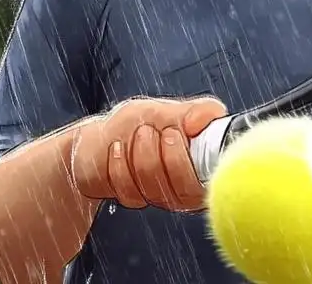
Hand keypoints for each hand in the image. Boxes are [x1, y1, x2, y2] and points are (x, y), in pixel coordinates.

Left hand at [68, 96, 225, 214]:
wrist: (96, 143)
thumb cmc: (132, 124)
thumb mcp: (160, 109)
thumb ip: (191, 111)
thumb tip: (213, 116)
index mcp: (203, 155)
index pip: (215, 173)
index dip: (190, 159)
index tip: (172, 134)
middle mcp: (190, 179)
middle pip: (187, 189)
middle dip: (161, 158)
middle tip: (149, 132)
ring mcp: (165, 193)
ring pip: (158, 191)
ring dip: (140, 158)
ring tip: (135, 135)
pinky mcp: (141, 202)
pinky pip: (133, 195)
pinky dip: (120, 169)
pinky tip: (116, 152)